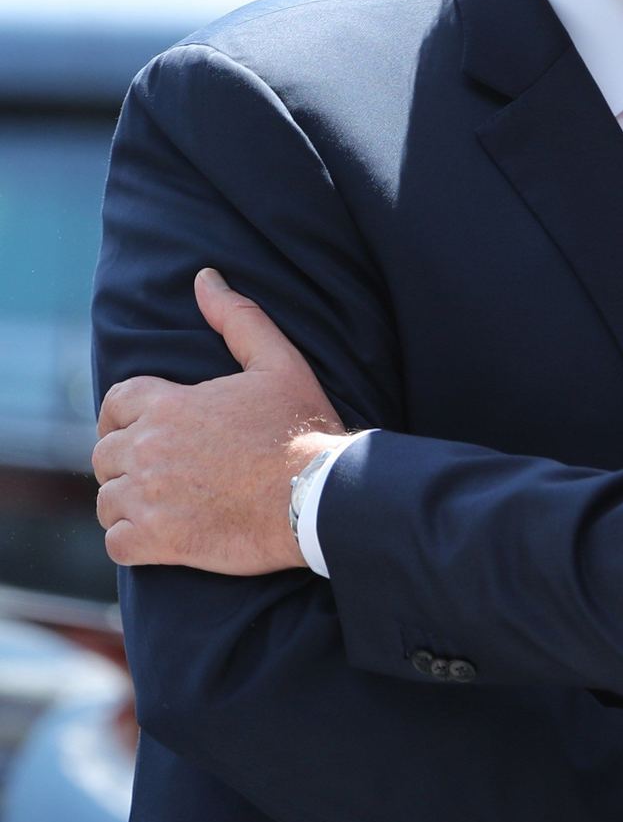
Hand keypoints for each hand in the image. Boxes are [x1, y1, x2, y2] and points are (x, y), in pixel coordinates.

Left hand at [93, 269, 346, 573]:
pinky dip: (131, 542)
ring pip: (107, 499)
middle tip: (161, 472)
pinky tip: (160, 538)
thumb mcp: (279, 362)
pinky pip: (116, 543)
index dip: (123, 416)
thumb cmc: (302, 428)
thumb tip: (205, 278)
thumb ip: (237, 318)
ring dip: (128, 502)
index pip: (115, 403)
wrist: (319, 494)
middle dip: (126, 461)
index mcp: (169, 404)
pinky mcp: (158, 541)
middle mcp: (148, 448)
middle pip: (104, 454)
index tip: (141, 430)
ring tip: (163, 506)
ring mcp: (149, 497)